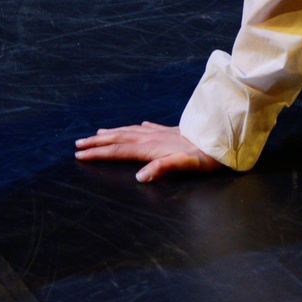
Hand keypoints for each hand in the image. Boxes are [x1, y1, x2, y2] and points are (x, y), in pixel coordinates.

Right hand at [74, 121, 222, 182]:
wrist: (223, 140)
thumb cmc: (205, 157)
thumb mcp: (186, 165)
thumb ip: (162, 168)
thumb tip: (139, 177)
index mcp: (152, 147)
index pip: (119, 150)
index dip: (98, 153)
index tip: (79, 155)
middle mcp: (153, 137)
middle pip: (119, 138)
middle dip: (97, 142)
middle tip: (78, 144)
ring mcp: (162, 132)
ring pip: (131, 131)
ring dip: (113, 132)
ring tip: (99, 132)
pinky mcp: (173, 131)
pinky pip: (149, 127)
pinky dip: (138, 127)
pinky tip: (139, 124)